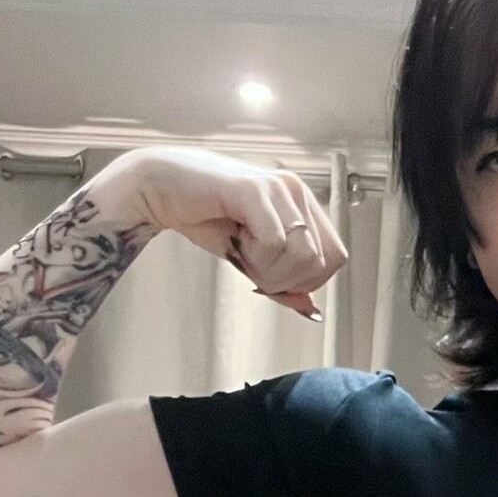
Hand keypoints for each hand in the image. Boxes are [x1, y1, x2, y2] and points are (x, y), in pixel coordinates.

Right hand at [103, 145, 347, 318]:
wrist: (162, 189)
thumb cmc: (206, 217)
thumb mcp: (252, 259)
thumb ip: (283, 283)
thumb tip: (310, 308)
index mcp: (302, 203)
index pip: (336, 256)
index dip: (307, 280)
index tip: (272, 277)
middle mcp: (296, 190)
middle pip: (321, 262)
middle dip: (285, 279)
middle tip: (251, 263)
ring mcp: (278, 187)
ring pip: (302, 255)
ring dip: (268, 268)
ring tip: (241, 247)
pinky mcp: (254, 190)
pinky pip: (274, 243)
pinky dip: (253, 255)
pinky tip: (234, 237)